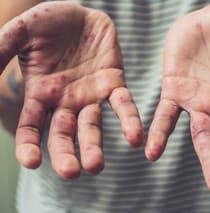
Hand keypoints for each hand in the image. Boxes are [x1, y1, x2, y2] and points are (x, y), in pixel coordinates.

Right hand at [0, 2, 143, 177]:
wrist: (81, 12)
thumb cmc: (48, 22)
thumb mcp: (22, 33)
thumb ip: (2, 50)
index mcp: (41, 94)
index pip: (32, 127)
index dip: (29, 145)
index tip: (32, 162)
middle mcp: (66, 101)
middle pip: (63, 134)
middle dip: (66, 154)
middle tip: (72, 173)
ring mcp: (91, 95)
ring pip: (92, 126)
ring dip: (94, 146)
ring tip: (96, 166)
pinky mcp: (114, 83)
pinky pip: (123, 105)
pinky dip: (129, 120)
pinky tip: (135, 138)